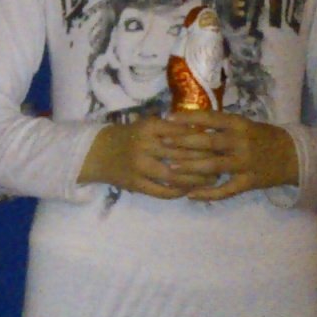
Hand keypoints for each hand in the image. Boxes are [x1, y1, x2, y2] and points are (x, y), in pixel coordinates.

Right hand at [77, 114, 225, 199]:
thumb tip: (203, 132)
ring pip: (175, 176)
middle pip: (183, 155)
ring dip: (196, 180)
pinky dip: (178, 192)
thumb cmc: (126, 136)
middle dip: (205, 161)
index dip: (203, 140)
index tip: (218, 144)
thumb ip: (171, 127)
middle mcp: (145, 146)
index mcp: (149, 127)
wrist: (95, 153)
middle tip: (221, 164)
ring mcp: (139, 166)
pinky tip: (189, 191)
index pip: (183, 133)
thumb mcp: (146, 124)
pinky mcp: (135, 184)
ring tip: (211, 180)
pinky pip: (162, 191)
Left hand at [161, 111, 298, 200]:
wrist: (294, 156)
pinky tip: (190, 195)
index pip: (211, 118)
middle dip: (183, 142)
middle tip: (163, 143)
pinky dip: (207, 194)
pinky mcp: (248, 182)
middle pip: (208, 141)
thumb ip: (222, 126)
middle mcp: (241, 142)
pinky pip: (225, 190)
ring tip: (169, 167)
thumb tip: (190, 122)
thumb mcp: (245, 126)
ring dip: (189, 167)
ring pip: (212, 165)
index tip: (168, 118)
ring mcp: (245, 163)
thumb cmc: (263, 137)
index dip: (189, 118)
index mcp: (240, 124)